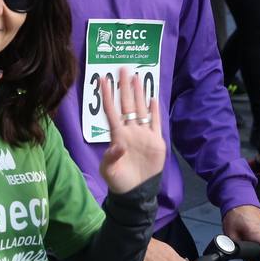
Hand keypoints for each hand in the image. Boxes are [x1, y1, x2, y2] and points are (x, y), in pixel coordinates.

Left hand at [98, 68, 165, 194]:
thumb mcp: (109, 171)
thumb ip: (111, 158)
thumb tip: (118, 145)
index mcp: (117, 136)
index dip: (107, 95)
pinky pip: (155, 122)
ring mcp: (143, 134)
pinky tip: (152, 97)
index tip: (103, 79)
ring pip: (141, 109)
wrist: (136, 192)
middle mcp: (130, 131)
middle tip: (123, 68)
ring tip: (137, 77)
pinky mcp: (156, 141)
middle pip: (127, 104)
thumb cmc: (119, 181)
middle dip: (125, 86)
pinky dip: (155, 110)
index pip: (111, 111)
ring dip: (139, 93)